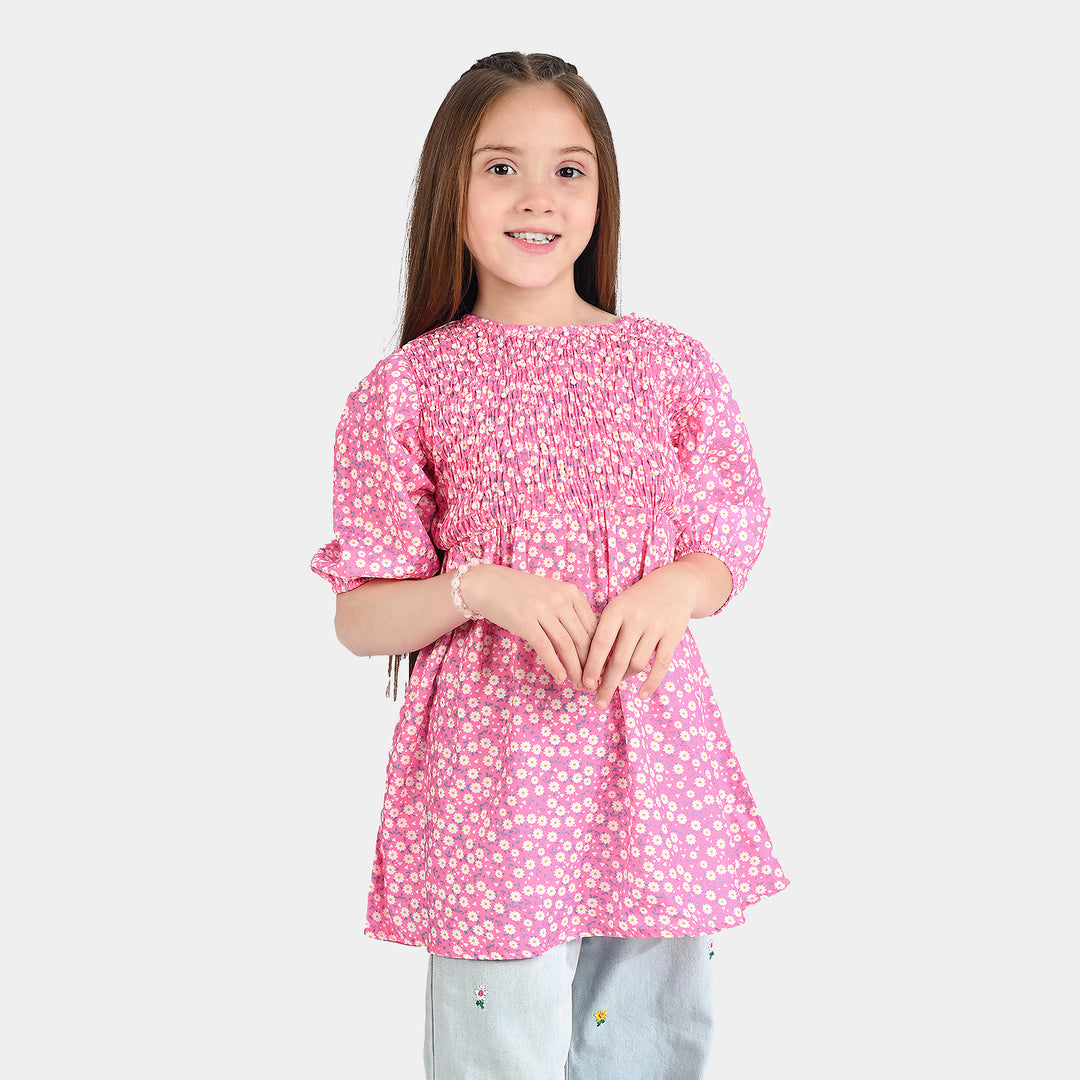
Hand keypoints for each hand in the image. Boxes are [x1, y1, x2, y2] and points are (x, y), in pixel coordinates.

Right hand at [460, 564, 597, 687]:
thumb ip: (570, 615)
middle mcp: (560, 599)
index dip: (599, 652)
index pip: (593, 627)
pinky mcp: (525, 621)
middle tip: (591, 683)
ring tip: (577, 684)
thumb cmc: (524, 594)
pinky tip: (560, 677)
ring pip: (566, 645)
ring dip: (574, 669)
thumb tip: (588, 647)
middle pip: (582, 638)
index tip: (600, 669)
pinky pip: (545, 647)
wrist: (490, 584)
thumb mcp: (553, 597)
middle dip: (589, 665)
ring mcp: (542, 609)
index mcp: (572, 593)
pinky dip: (555, 665)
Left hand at [582, 562, 705, 707]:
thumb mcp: (618, 607)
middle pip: (618, 660)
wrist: (675, 584)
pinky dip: (651, 683)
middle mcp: (635, 618)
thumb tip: (590, 667)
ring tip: (615, 686)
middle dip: (606, 684)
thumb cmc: (638, 601)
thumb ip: (605, 631)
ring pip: (637, 664)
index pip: (600, 644)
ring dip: (625, 680)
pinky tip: (642, 695)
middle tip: (598, 702)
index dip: (591, 667)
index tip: (584, 684)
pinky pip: (660, 665)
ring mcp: (656, 626)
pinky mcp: (673, 635)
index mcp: (616, 610)